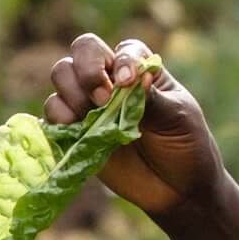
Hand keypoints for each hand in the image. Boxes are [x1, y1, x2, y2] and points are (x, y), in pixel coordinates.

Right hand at [43, 31, 223, 225]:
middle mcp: (111, 80)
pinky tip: (72, 128)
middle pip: (83, 51)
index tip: (127, 83)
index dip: (121, 61)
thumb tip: (136, 77)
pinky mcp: (75, 131)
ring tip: (89, 116)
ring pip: (62, 75)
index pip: (124, 50)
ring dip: (70, 91)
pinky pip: (52, 113)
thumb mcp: (177, 118)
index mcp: (141, 70)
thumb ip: (152, 98)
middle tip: (103, 100)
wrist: (177, 189)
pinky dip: (56, 116)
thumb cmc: (186, 145)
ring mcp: (90, 104)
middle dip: (87, 70)